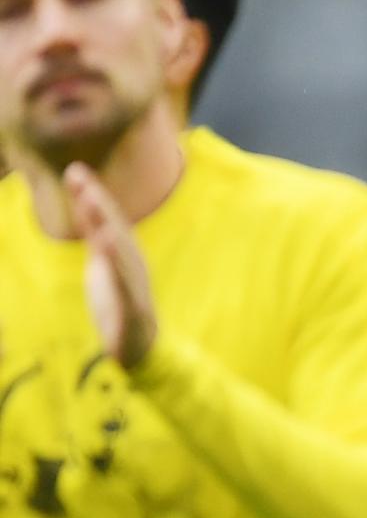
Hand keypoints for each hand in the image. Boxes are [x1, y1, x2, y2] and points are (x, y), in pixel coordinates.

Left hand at [65, 163, 155, 367]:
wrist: (139, 346)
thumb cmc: (119, 305)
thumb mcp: (103, 264)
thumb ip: (97, 235)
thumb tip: (86, 203)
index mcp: (123, 255)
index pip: (107, 220)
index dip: (92, 195)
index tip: (75, 171)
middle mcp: (131, 264)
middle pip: (114, 227)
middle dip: (97, 201)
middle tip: (79, 176)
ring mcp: (133, 285)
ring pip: (119, 249)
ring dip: (106, 224)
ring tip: (90, 201)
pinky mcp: (132, 307)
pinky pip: (123, 281)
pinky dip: (115, 262)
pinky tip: (104, 244)